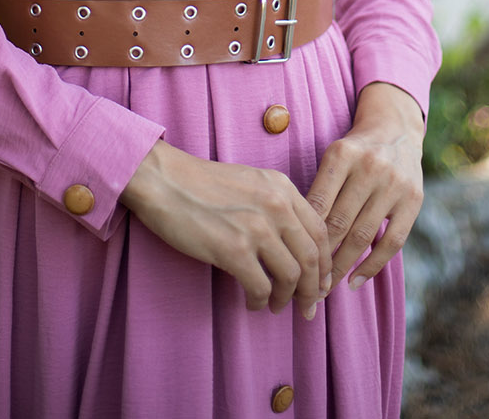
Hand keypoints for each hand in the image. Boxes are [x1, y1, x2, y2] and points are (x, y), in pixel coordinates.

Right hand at [120, 140, 331, 317]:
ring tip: (275, 306)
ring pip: (291, 277)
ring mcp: (256, 227)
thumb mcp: (250, 182)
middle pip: (312, 259)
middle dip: (313, 290)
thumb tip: (294, 246)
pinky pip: (261, 287)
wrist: (164, 179)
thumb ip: (276, 205)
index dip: (325, 264)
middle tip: (308, 308)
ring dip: (286, 299)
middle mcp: (276, 205)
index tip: (321, 283)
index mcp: (282, 187)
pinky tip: (251, 302)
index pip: (320, 232)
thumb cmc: (201, 183)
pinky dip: (260, 301)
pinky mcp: (233, 249)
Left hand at [305, 82, 424, 294]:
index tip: (291, 261)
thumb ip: (319, 189)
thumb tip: (296, 236)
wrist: (395, 129)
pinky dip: (372, 266)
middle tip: (304, 283)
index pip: (318, 203)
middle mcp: (370, 167)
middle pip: (339, 222)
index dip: (304, 235)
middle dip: (320, 257)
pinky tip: (355, 281)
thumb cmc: (354, 151)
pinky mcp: (414, 201)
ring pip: (363, 236)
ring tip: (325, 287)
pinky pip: (392, 242)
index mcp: (342, 154)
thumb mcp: (333, 157)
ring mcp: (394, 184)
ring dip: (342, 266)